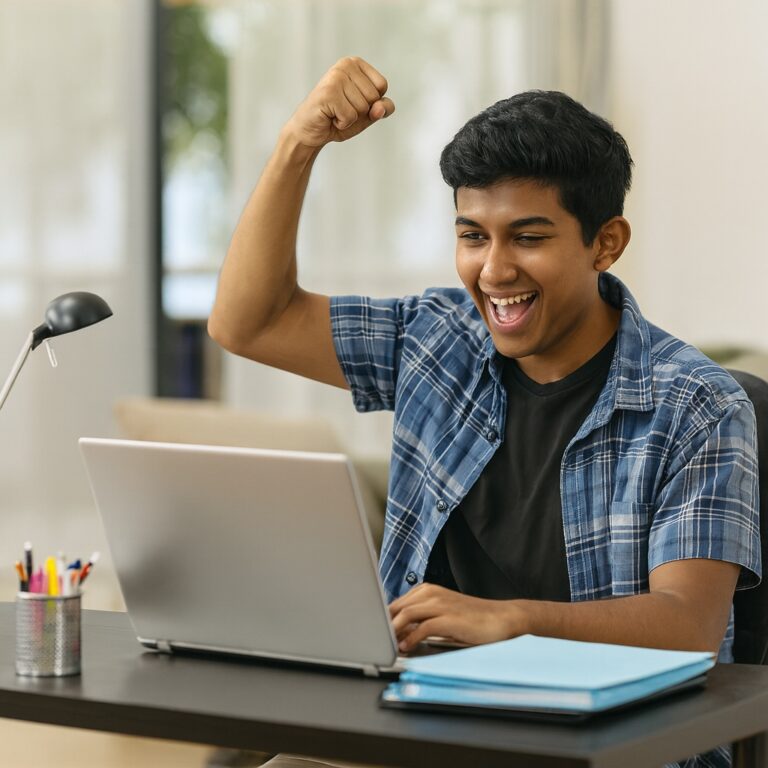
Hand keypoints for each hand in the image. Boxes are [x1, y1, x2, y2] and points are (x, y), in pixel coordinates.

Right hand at [282, 56, 394, 148]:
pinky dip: (342, 123)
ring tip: (335, 112)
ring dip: (350, 118)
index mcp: (355, 63)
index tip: (353, 102)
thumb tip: (379, 108)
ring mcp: (335, 77)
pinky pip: (350, 116)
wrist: (311, 130)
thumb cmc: (339, 118)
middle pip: (373, 96)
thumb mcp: (368, 113)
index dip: (372, 102)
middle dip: (361, 111)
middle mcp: (345, 64)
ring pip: (362, 107)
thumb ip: (383, 108)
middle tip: (341, 109)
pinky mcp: (328, 93)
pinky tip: (330, 117)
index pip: (382, 85)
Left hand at [389, 583, 528, 652]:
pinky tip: (406, 647)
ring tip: (387, 645)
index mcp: (427, 591)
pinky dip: (411, 638)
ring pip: (406, 614)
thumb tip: (397, 633)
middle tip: (376, 642)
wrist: (501, 618)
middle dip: (383, 625)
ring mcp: (440, 604)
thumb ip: (420, 620)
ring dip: (393, 631)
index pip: (396, 604)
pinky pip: (422, 627)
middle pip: (396, 608)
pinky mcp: (449, 618)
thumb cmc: (471, 620)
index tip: (374, 633)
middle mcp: (431, 593)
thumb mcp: (442, 616)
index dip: (383, 619)